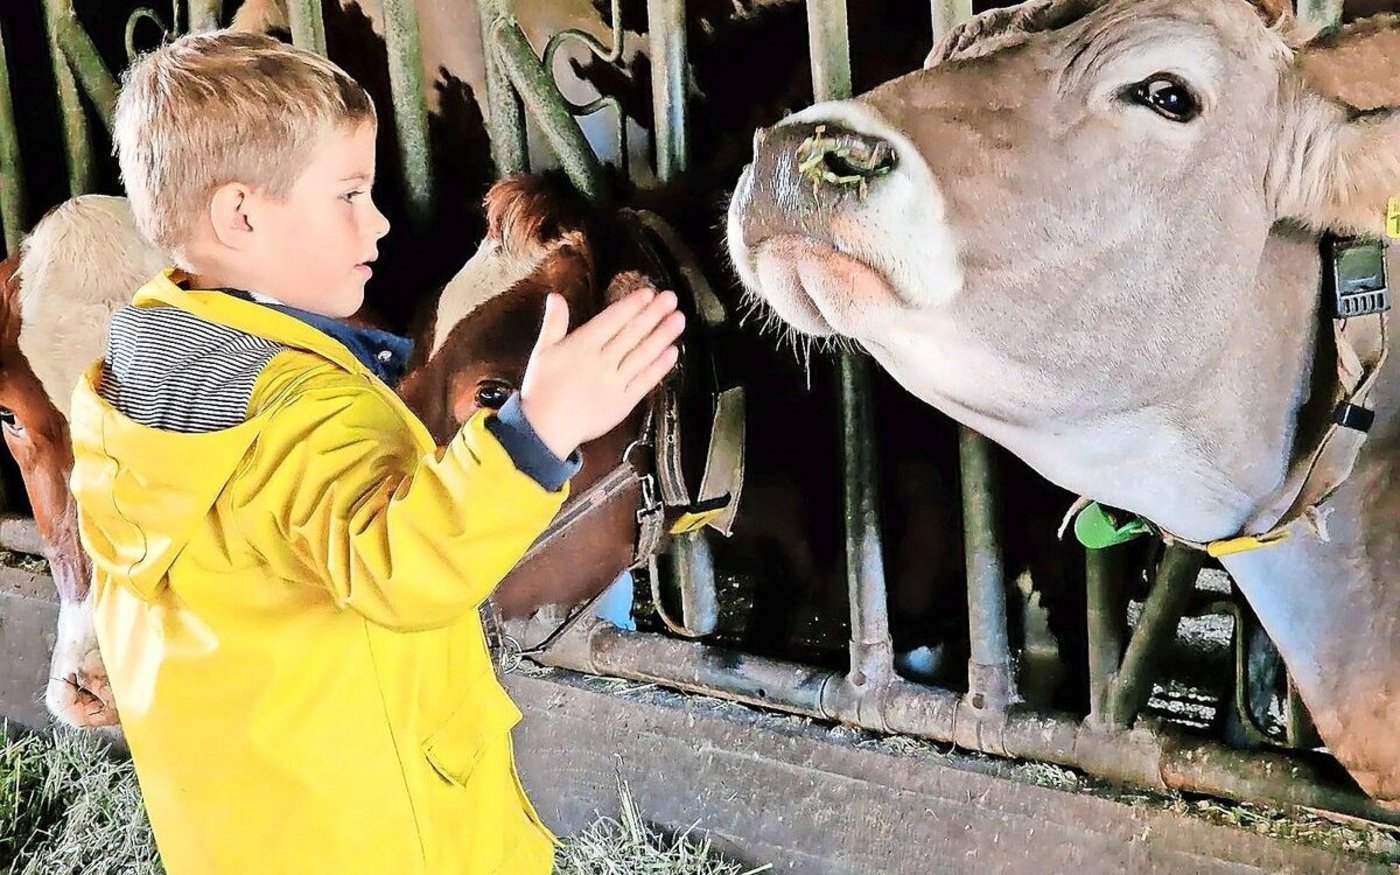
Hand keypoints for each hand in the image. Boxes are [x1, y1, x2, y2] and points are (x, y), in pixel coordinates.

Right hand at [520, 288, 683, 458]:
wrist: (545, 430)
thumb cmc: (541, 391)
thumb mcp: (542, 351)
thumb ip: (554, 323)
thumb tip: (556, 297)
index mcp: (581, 346)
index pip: (612, 320)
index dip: (632, 305)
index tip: (648, 293)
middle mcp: (601, 362)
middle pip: (632, 334)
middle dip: (653, 314)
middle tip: (671, 298)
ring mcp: (615, 383)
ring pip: (642, 355)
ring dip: (662, 336)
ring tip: (678, 320)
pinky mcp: (623, 403)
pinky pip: (645, 381)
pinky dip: (660, 367)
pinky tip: (672, 353)